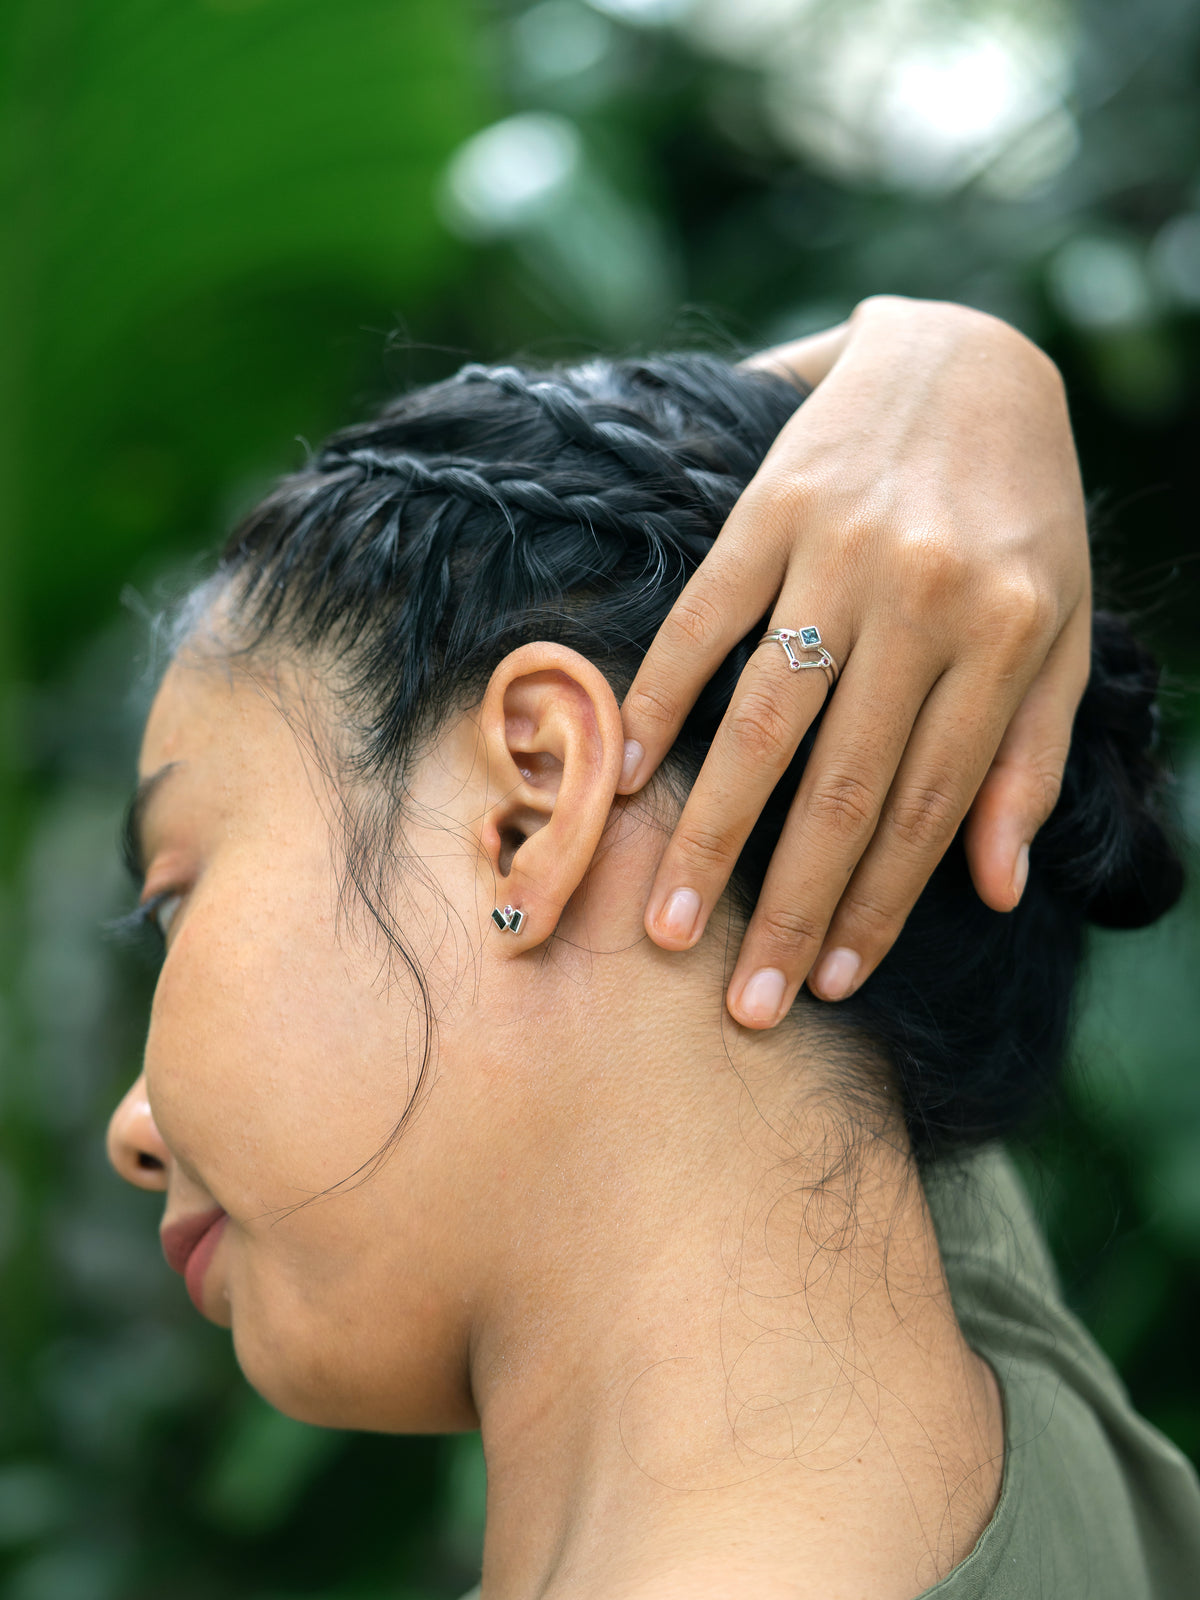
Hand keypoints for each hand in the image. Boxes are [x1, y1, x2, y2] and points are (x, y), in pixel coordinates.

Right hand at [618, 295, 1090, 1027]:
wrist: (969, 354)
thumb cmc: (1023, 513)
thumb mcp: (1062, 630)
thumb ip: (1030, 759)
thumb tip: (994, 892)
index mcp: (1004, 635)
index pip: (932, 803)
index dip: (880, 904)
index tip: (832, 982)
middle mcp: (920, 597)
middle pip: (844, 783)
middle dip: (793, 904)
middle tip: (747, 1000)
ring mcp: (838, 550)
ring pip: (766, 719)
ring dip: (715, 831)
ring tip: (667, 920)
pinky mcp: (769, 507)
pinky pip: (705, 619)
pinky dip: (660, 698)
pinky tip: (624, 777)